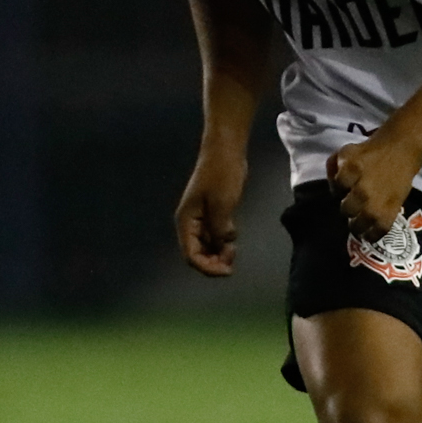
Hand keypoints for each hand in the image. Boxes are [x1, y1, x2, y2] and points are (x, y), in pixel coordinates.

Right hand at [175, 148, 247, 276]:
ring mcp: (201, 219)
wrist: (226, 152)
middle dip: (214, 261)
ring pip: (208, 246)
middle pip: (198, 254)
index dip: (207, 267)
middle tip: (232, 261)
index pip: (191, 255)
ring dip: (220, 252)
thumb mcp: (222, 204)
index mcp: (186, 221)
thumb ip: (219, 229)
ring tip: (234, 249)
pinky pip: (215, 236)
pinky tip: (233, 238)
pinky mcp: (212, 214)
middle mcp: (190, 223)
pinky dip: (224, 241)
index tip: (227, 270)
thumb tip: (221, 246)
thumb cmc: (221, 175)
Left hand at [327, 134, 420, 238]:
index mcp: (352, 170)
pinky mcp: (392, 210)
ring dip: (357, 226)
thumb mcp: (346, 152)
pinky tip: (369, 235)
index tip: (343, 190)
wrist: (400, 150)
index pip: (337, 188)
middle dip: (347, 209)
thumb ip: (333, 167)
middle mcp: (363, 188)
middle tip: (352, 207)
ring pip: (360, 224)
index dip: (338, 190)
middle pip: (346, 209)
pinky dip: (373, 235)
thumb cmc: (370, 152)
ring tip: (358, 225)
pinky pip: (380, 230)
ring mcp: (378, 202)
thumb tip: (333, 187)